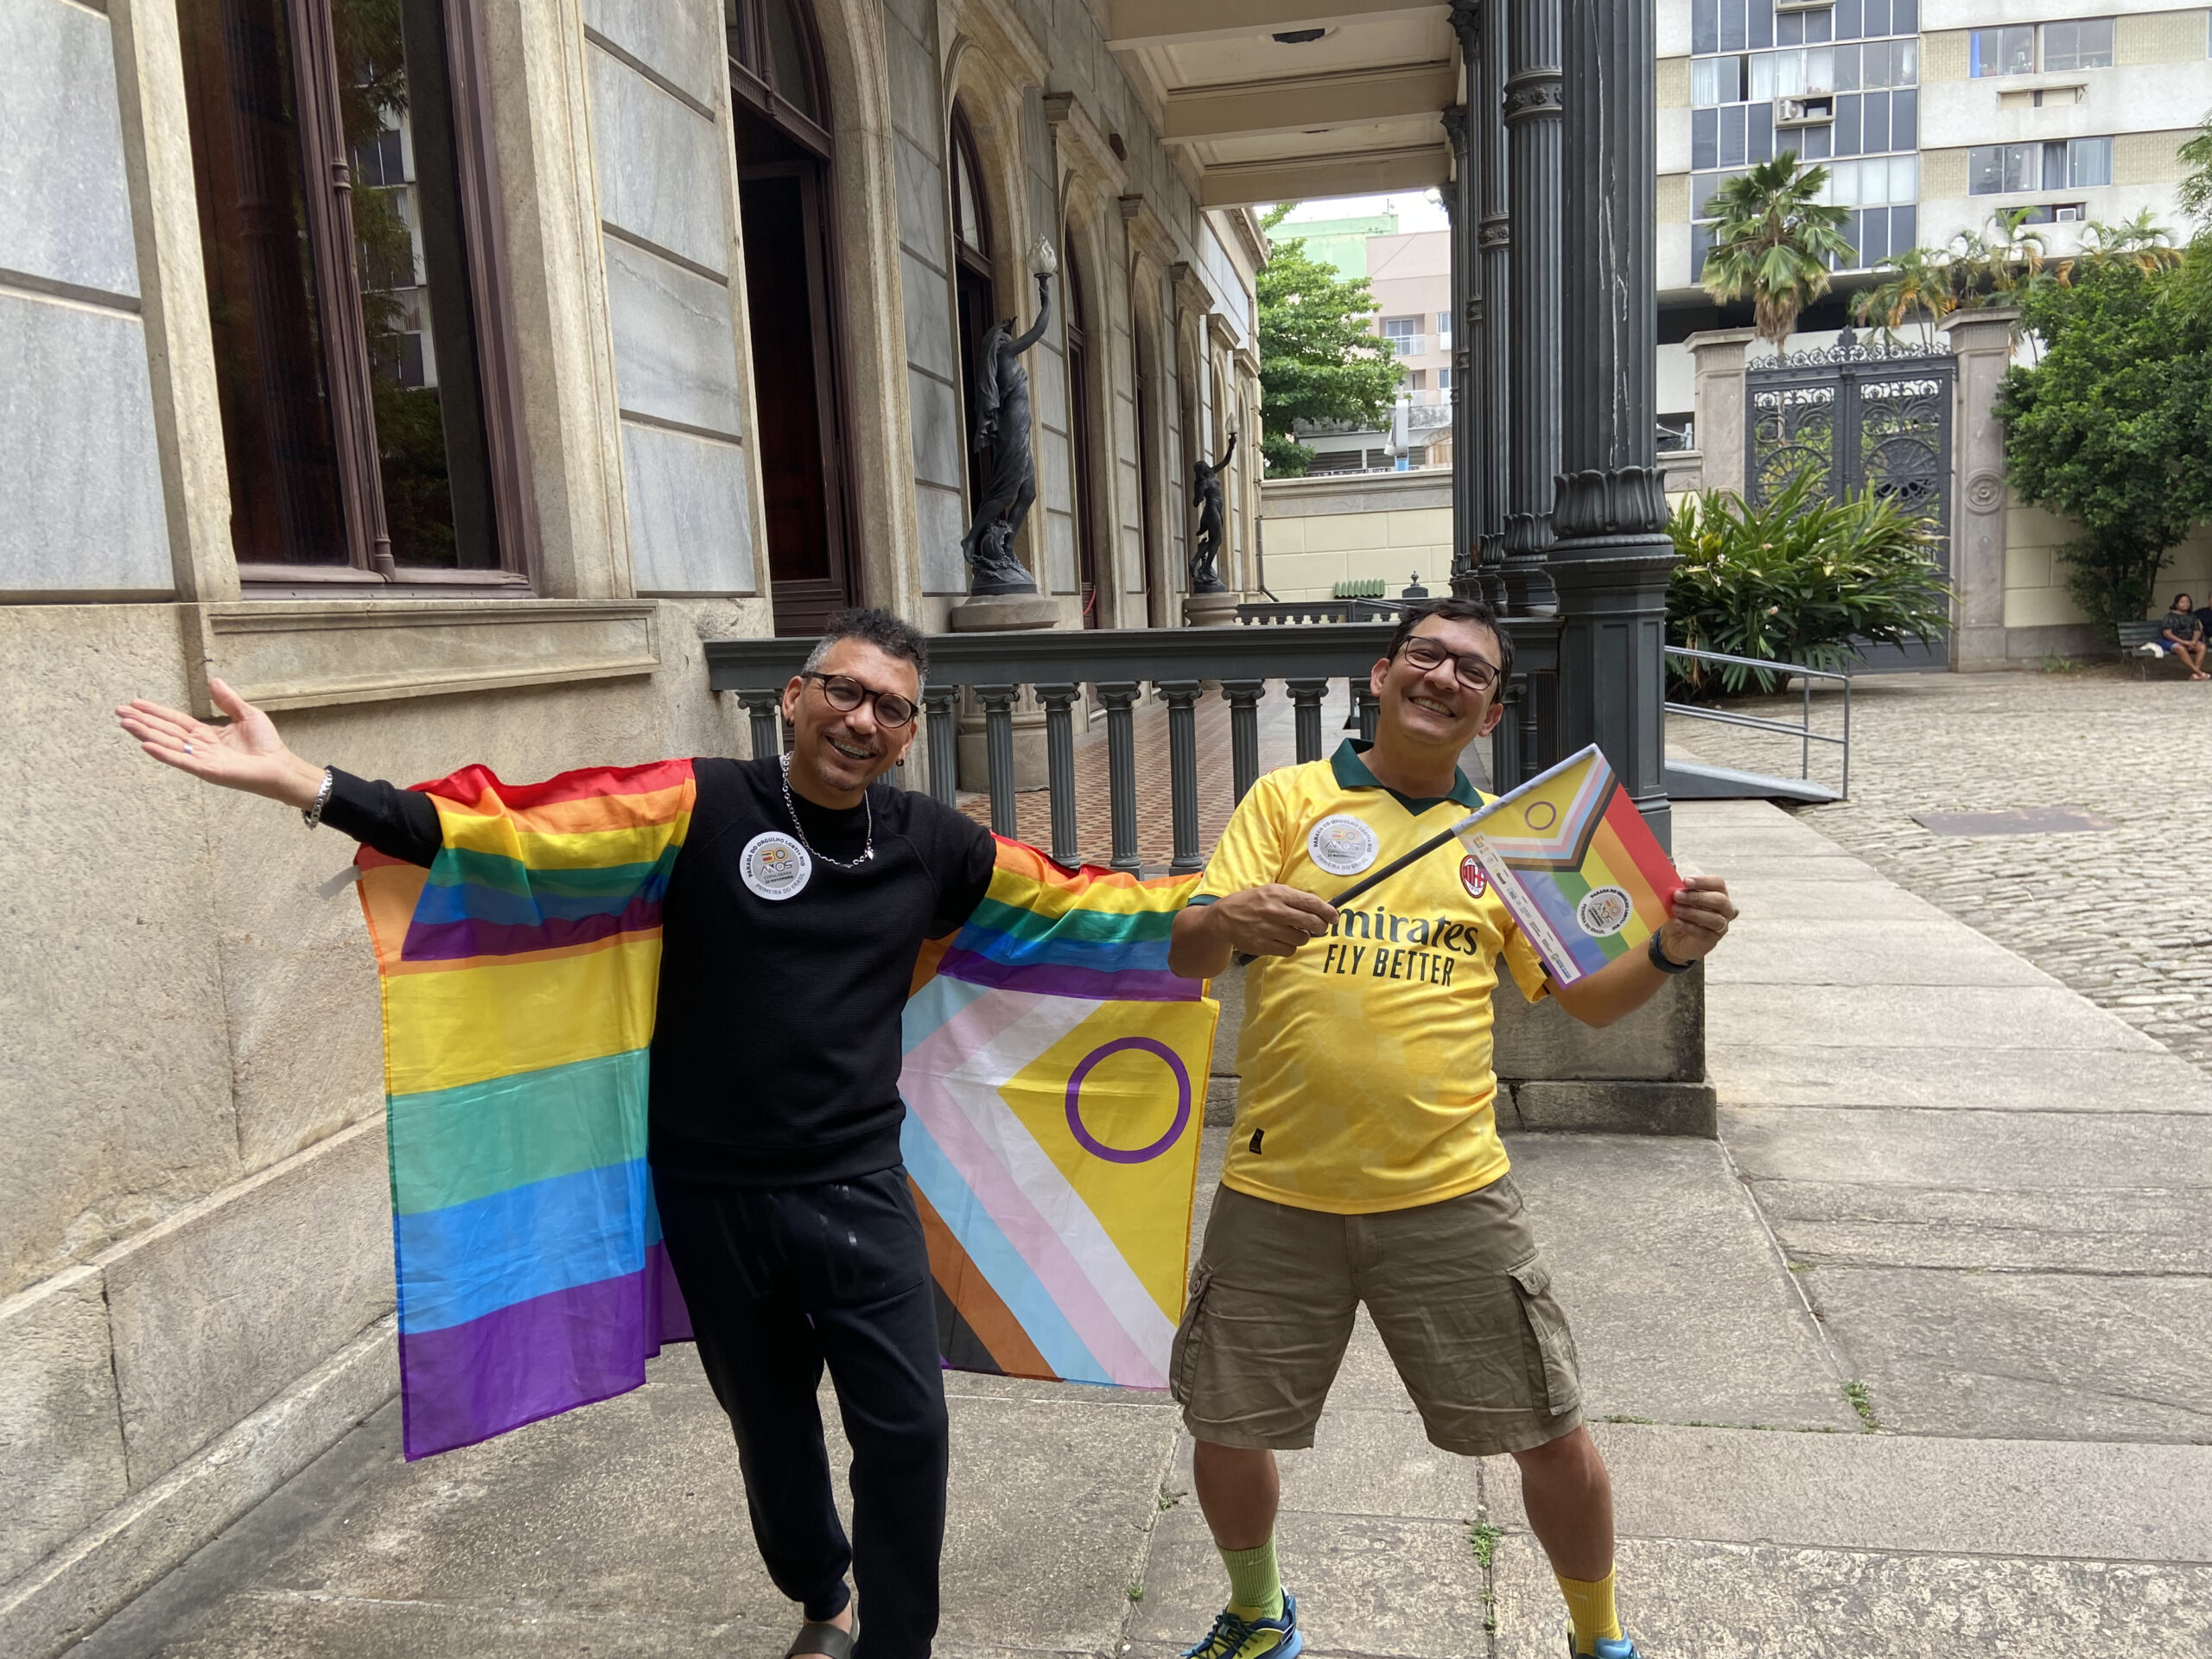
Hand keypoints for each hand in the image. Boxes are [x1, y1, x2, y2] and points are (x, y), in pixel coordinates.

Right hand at [116, 677, 327, 808]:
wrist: (280, 766)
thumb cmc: (266, 745)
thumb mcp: (246, 714)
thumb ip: (227, 700)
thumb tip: (213, 680)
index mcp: (206, 734)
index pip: (174, 721)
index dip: (155, 712)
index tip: (135, 703)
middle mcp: (199, 747)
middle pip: (165, 731)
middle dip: (142, 721)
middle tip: (119, 711)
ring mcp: (200, 759)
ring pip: (167, 744)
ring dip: (145, 734)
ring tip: (125, 724)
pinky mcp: (207, 770)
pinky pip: (181, 761)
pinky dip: (163, 753)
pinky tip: (145, 745)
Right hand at [1206, 884, 1338, 958]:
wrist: (1223, 919)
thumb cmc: (1251, 902)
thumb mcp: (1270, 891)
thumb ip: (1293, 897)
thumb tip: (1320, 908)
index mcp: (1278, 894)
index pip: (1311, 903)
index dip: (1327, 911)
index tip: (1334, 917)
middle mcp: (1275, 911)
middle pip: (1311, 923)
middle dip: (1320, 927)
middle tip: (1319, 927)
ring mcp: (1269, 930)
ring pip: (1302, 938)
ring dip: (1303, 937)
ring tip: (1294, 932)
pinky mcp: (1264, 945)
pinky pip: (1289, 950)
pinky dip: (1290, 947)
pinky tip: (1283, 940)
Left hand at [1659, 875, 1735, 963]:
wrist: (1674, 938)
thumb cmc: (1680, 914)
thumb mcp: (1678, 901)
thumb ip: (1680, 893)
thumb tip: (1675, 888)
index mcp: (1719, 894)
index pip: (1718, 883)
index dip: (1703, 881)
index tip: (1686, 881)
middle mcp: (1725, 910)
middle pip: (1720, 900)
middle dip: (1697, 897)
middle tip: (1677, 896)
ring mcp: (1721, 926)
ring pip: (1714, 918)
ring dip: (1693, 912)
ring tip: (1676, 909)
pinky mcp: (1712, 940)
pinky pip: (1705, 933)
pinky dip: (1689, 927)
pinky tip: (1677, 922)